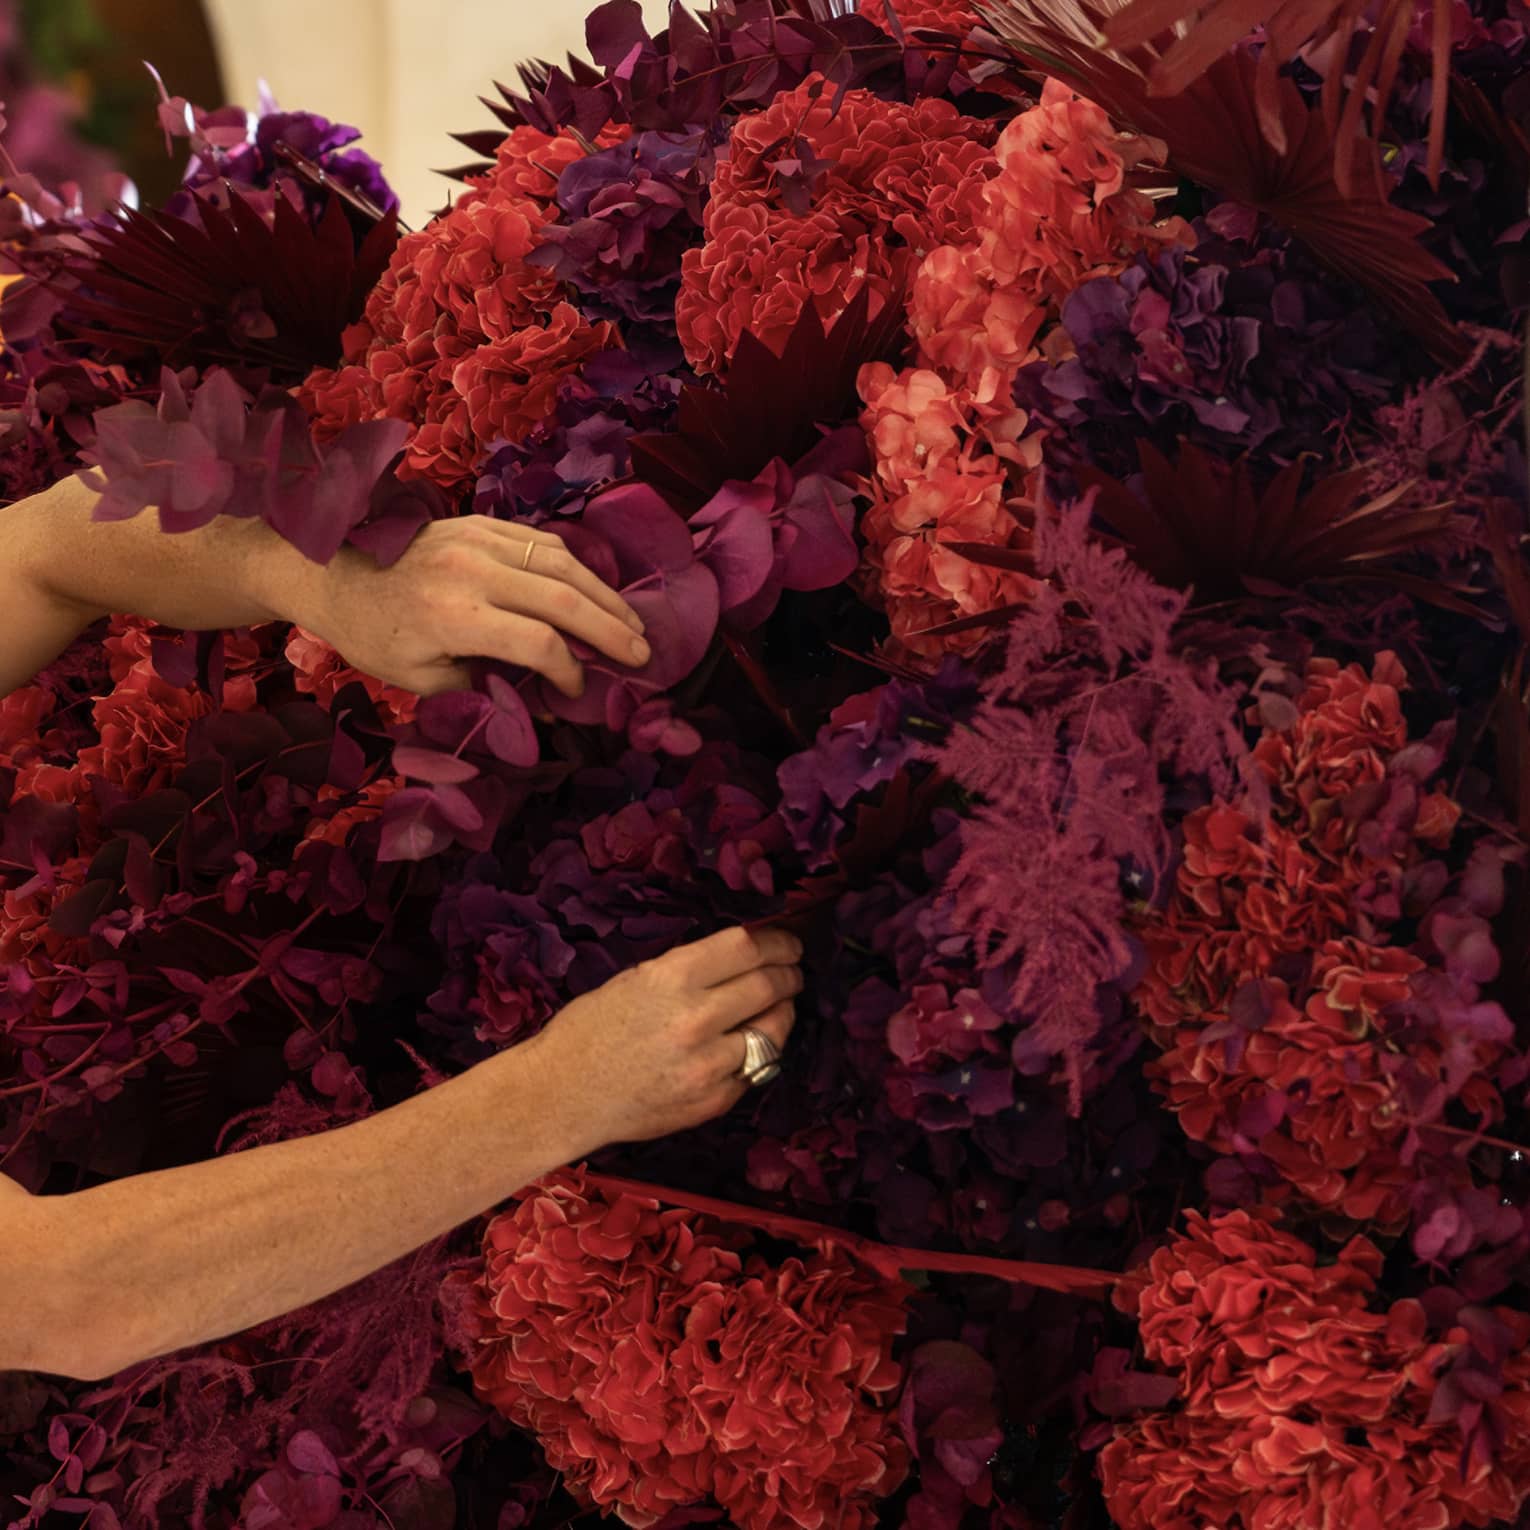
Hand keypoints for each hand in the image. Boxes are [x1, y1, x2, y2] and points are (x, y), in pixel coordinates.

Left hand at [288, 516, 650, 697]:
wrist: (328, 568)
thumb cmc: (370, 633)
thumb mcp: (418, 679)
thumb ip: (480, 685)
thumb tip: (534, 697)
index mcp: (453, 615)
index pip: (537, 642)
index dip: (568, 671)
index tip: (575, 691)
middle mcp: (472, 571)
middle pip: (564, 598)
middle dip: (610, 630)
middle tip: (642, 656)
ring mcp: (478, 539)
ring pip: (563, 563)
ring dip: (605, 595)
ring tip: (632, 623)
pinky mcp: (480, 523)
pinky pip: (544, 542)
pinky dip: (578, 567)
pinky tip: (597, 590)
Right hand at [529, 927, 803, 1151]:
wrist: (562, 1095)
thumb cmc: (589, 1030)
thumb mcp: (635, 979)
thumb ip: (689, 969)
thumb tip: (742, 957)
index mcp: (672, 978)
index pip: (747, 947)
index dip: (778, 941)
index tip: (788, 943)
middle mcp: (696, 1018)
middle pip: (769, 985)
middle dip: (789, 975)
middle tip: (792, 972)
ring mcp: (708, 1065)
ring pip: (774, 1030)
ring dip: (783, 1013)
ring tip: (778, 1006)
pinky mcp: (713, 1101)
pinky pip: (756, 1069)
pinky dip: (757, 1053)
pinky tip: (746, 1046)